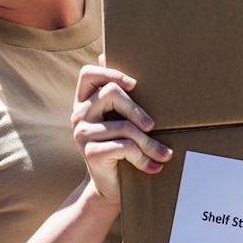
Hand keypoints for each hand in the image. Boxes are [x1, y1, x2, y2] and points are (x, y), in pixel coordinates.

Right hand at [71, 58, 172, 203]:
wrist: (108, 188)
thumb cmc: (120, 149)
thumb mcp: (120, 120)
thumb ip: (118, 95)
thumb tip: (107, 54)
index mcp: (84, 102)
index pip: (88, 74)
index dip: (111, 73)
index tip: (134, 85)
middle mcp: (78, 115)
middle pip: (112, 93)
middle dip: (138, 110)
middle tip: (153, 126)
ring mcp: (82, 134)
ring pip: (125, 126)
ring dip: (149, 143)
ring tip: (164, 154)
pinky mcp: (90, 152)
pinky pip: (125, 146)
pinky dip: (143, 157)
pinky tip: (153, 166)